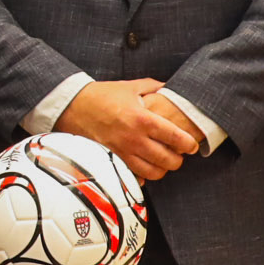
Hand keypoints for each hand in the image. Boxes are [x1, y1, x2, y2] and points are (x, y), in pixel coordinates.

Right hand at [58, 79, 200, 182]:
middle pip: (168, 160)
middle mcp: (134, 139)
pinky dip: (142, 176)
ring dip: (162, 170)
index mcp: (143, 119)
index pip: (175, 137)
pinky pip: (133, 177)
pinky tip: (143, 168)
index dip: (188, 144)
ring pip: (153, 173)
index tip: (191, 145)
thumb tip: (169, 87)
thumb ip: (153, 87)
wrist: (72, 106)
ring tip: (162, 162)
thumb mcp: (129, 86)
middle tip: (178, 155)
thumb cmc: (101, 95)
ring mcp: (122, 152)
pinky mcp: (111, 161)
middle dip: (178, 159)